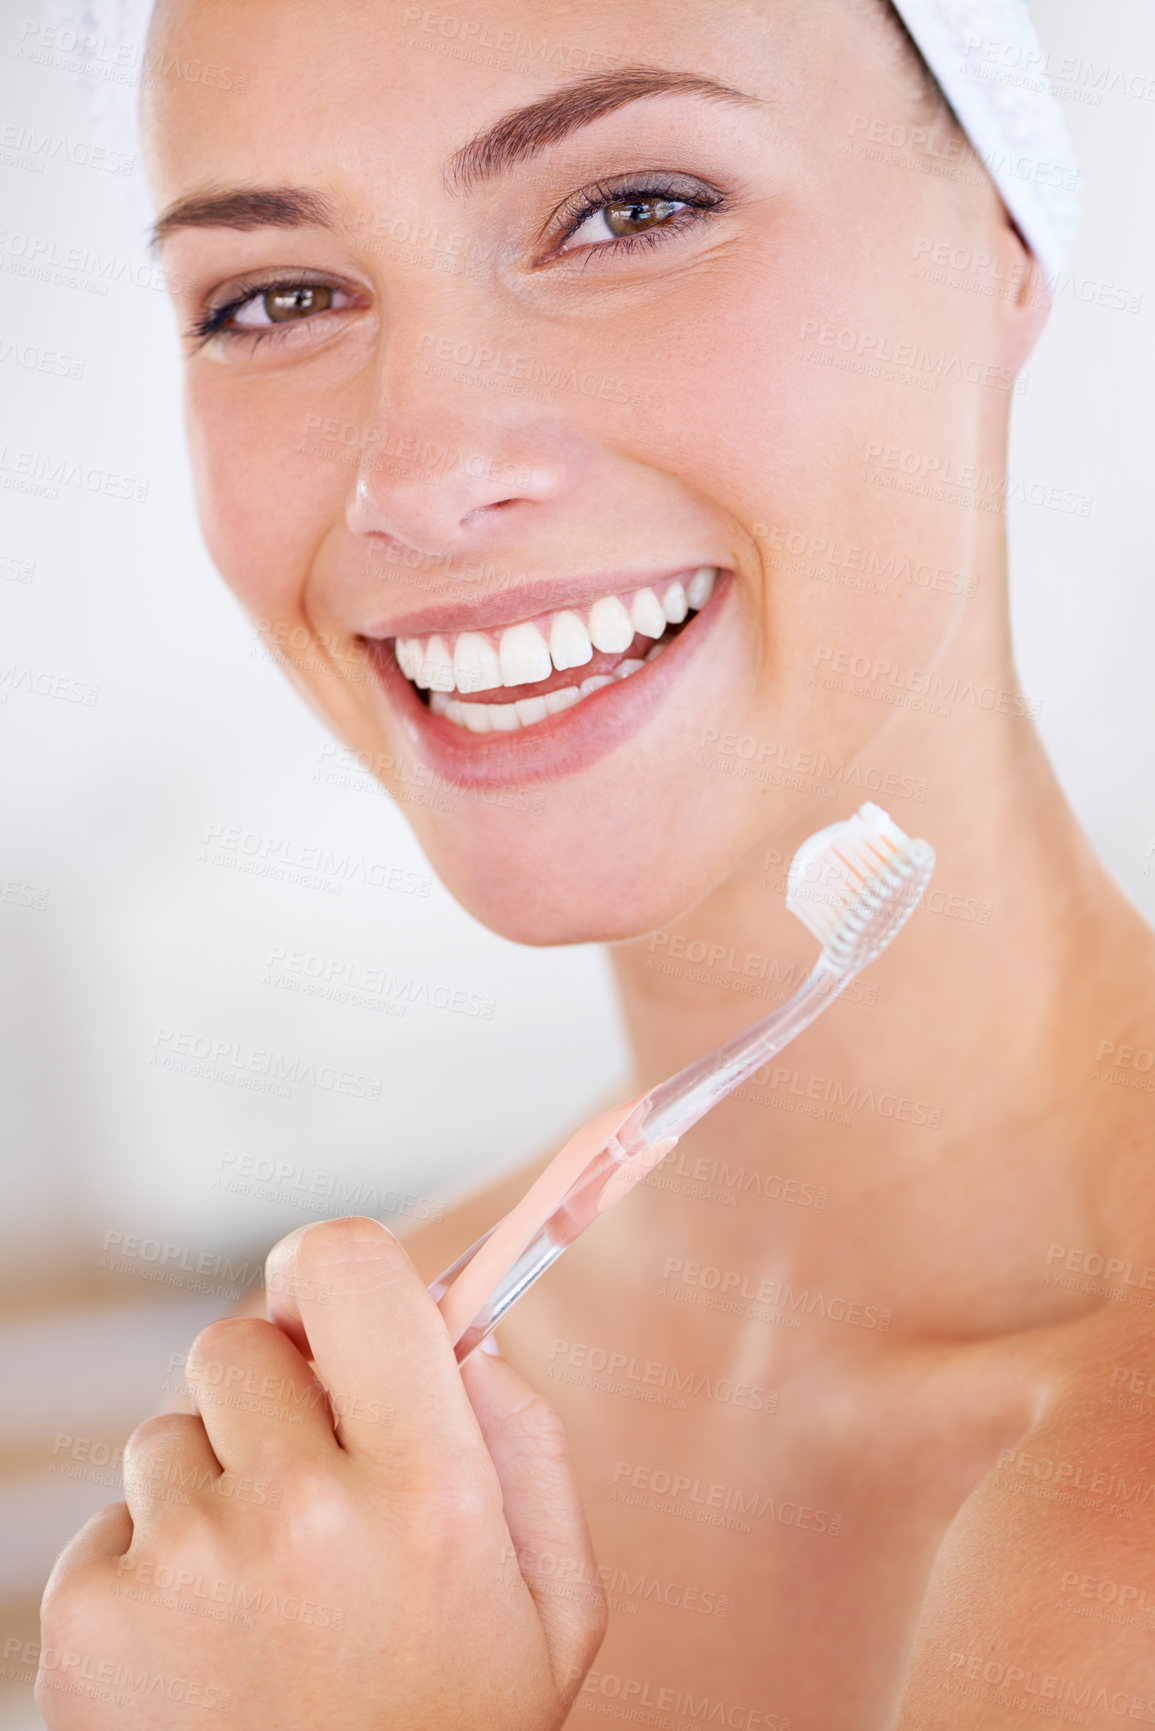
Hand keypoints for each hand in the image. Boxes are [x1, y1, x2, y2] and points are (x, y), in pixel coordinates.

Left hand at [37, 1217, 605, 1728]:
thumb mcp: (556, 1608)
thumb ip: (529, 1443)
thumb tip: (464, 1336)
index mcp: (427, 1489)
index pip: (342, 1265)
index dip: (333, 1274)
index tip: (337, 1315)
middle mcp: (295, 1510)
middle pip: (238, 1340)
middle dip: (277, 1394)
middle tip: (314, 1483)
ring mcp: (179, 1568)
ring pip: (169, 1434)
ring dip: (211, 1485)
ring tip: (264, 1597)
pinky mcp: (88, 1630)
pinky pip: (112, 1529)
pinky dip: (150, 1571)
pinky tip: (205, 1654)